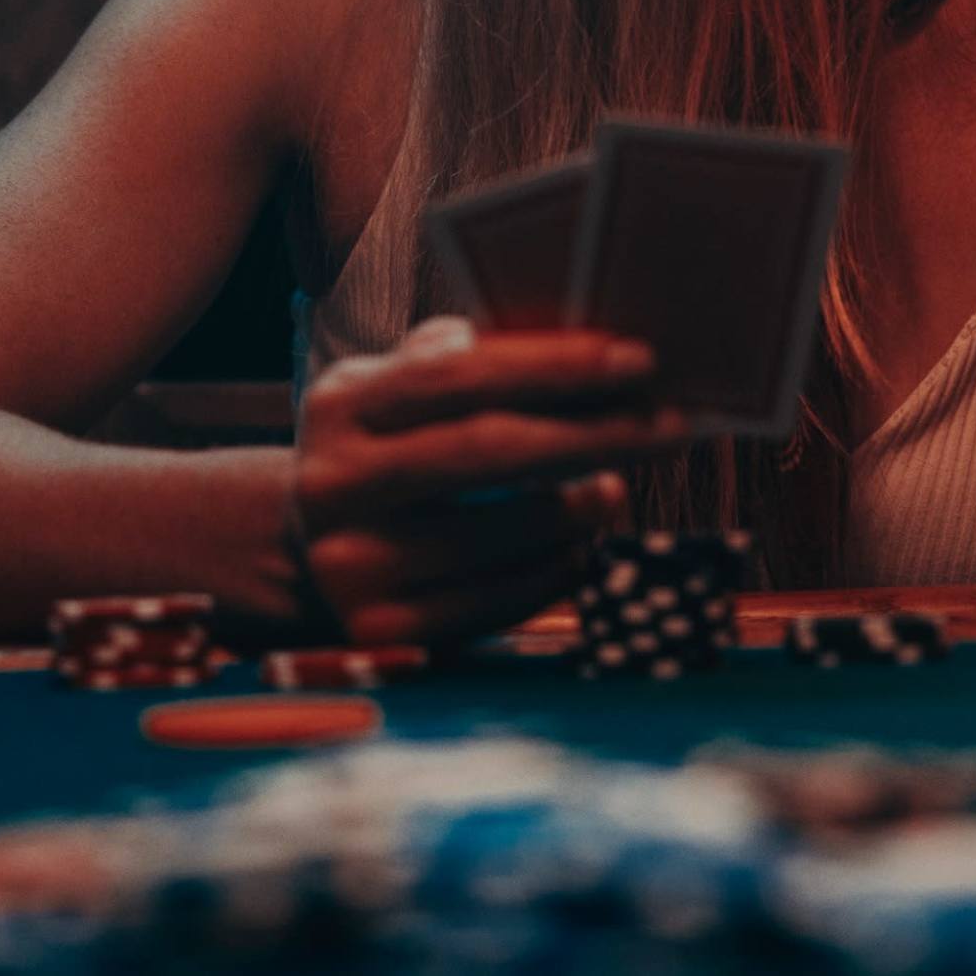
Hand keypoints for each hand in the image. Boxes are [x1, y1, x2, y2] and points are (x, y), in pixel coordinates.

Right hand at [291, 315, 688, 647]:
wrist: (307, 551)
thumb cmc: (384, 452)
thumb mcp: (392, 391)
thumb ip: (458, 357)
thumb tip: (562, 343)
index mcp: (340, 406)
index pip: (459, 375)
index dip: (554, 365)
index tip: (637, 359)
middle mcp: (334, 484)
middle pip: (487, 451)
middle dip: (593, 433)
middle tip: (669, 426)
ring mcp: (351, 565)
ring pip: (500, 533)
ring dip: (581, 509)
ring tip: (615, 489)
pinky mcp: (381, 631)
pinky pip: (496, 602)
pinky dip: (554, 571)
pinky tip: (580, 549)